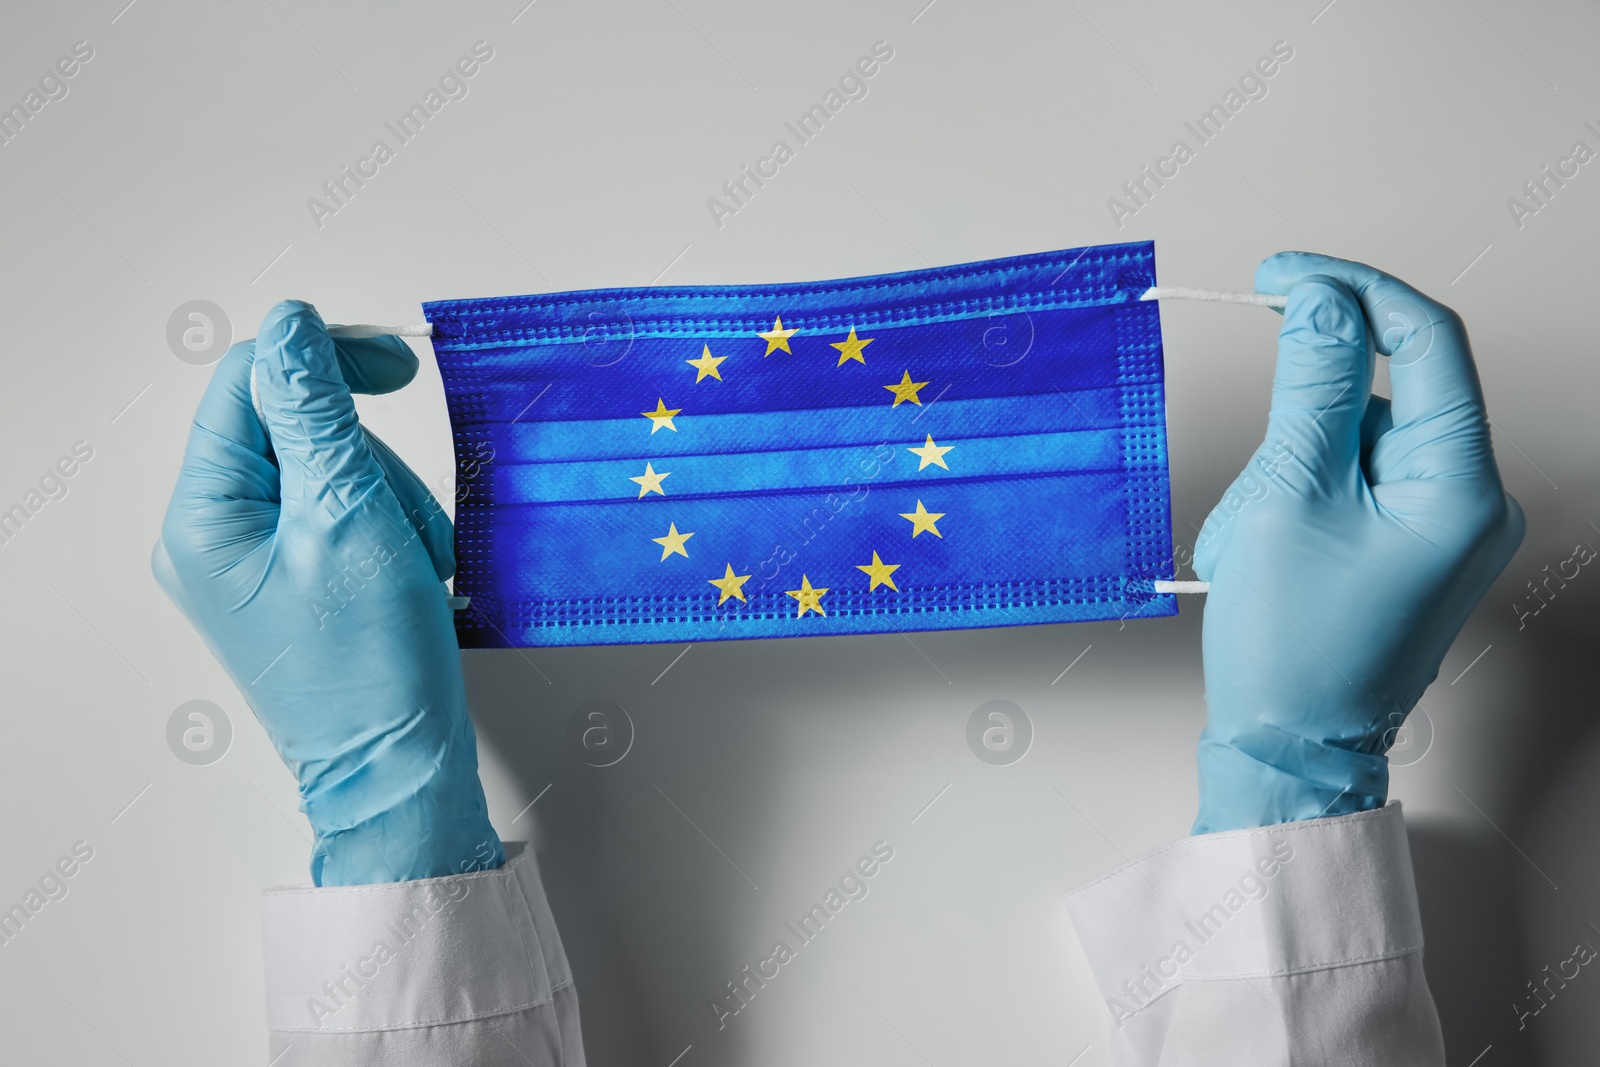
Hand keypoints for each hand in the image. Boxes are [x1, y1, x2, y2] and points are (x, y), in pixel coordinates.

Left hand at [153, 301, 502, 883]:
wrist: (399, 772)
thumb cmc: (371, 671)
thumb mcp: (350, 518)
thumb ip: (317, 411)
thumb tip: (292, 326)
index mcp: (203, 518)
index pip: (251, 384)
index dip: (326, 361)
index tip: (397, 368)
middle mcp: (213, 535)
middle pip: (297, 425)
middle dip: (371, 459)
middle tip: (404, 519)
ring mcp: (255, 559)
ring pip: (333, 467)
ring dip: (391, 499)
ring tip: (413, 562)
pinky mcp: (297, 576)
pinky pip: (345, 511)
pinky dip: (391, 528)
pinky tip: (409, 573)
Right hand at [1192, 253, 1523, 833]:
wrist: (1290, 751)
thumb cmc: (1294, 646)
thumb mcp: (1292, 498)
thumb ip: (1312, 387)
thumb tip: (1324, 303)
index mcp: (1463, 483)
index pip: (1424, 338)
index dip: (1350, 291)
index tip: (1279, 275)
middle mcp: (1472, 499)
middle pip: (1375, 399)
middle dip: (1294, 431)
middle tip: (1256, 500)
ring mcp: (1441, 526)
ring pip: (1347, 443)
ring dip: (1282, 477)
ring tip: (1256, 551)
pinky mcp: (1406, 546)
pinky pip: (1344, 486)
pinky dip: (1291, 504)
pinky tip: (1268, 559)